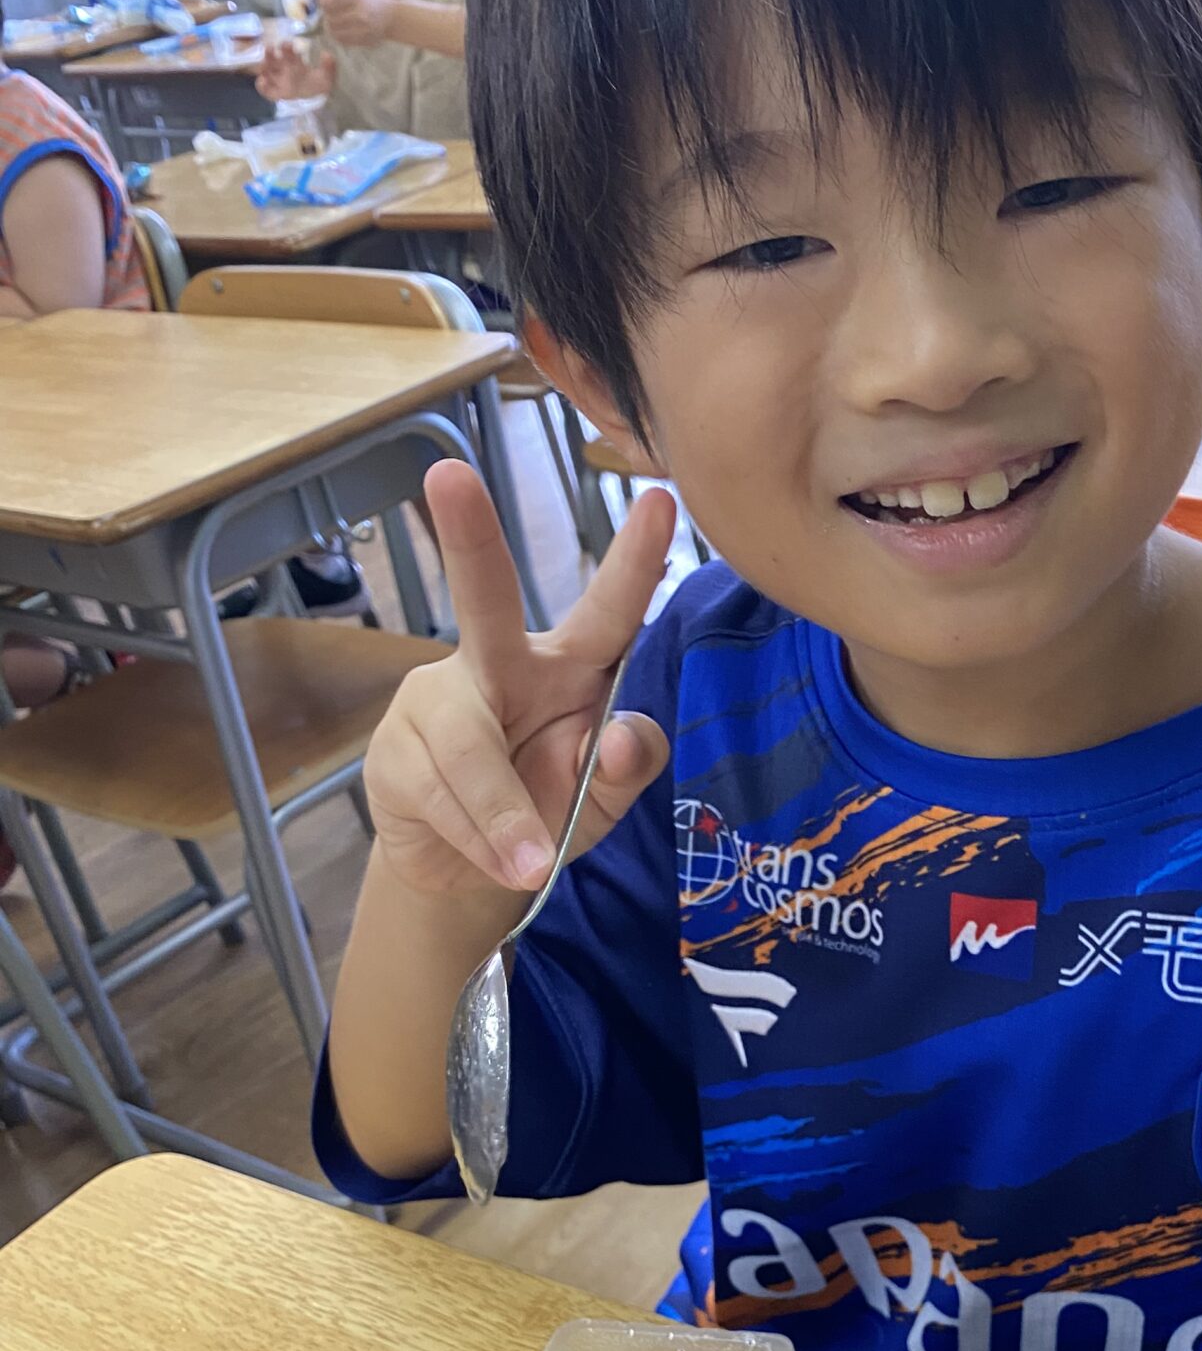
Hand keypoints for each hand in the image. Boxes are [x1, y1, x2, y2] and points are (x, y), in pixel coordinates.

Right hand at [257, 38, 332, 102]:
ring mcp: (278, 81)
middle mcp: (283, 69)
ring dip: (264, 65)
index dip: (286, 47)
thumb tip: (328, 54)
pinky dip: (261, 85)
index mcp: (294, 62)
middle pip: (273, 59)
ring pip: (266, 71)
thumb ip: (328, 67)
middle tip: (270, 47)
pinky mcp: (275, 92)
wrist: (316, 100)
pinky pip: (265, 90)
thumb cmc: (317, 85)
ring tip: (264, 64)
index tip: (287, 44)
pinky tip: (263, 81)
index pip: (287, 52)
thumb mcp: (326, 77)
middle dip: (270, 53)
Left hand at [318, 0, 392, 46]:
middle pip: (330, 19)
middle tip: (331, 14)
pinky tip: (344, 30)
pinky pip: (344, 41)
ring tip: (336, 23)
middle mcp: (360, 12)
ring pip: (335, 32)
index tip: (327, 4)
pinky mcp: (365, 40)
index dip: (324, 4)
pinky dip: (340, 36)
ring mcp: (363, 28)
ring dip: (332, 28)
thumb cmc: (370, 0)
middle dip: (328, 17)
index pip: (328, 4)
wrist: (393, 17)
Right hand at [363, 460, 675, 898]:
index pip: (608, 612)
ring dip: (506, 817)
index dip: (635, 561)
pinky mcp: (391, 747)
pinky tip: (489, 856)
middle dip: (469, 537)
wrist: (467, 875)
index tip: (661, 500)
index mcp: (569, 668)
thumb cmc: (548, 814)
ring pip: (470, 747)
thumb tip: (621, 737)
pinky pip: (438, 793)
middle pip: (483, 599)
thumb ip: (627, 768)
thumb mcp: (605, 802)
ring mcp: (436, 698)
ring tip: (533, 865)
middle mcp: (499, 663)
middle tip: (448, 476)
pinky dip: (475, 838)